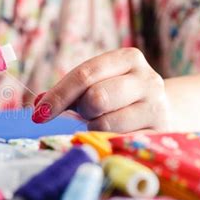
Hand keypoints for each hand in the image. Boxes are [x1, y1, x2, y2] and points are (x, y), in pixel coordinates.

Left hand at [32, 48, 170, 132]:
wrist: (162, 111)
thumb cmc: (118, 97)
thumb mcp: (96, 85)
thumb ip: (66, 92)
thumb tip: (36, 104)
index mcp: (127, 58)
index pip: (84, 75)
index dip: (57, 96)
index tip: (38, 114)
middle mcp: (146, 79)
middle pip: (96, 97)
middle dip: (82, 110)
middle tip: (84, 113)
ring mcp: (156, 106)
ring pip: (106, 123)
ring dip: (94, 126)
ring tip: (102, 122)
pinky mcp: (159, 133)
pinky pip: (118, 141)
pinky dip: (106, 141)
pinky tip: (111, 136)